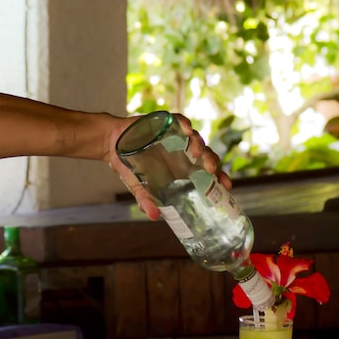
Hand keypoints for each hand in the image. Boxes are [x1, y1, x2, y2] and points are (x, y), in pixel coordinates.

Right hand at [107, 114, 229, 220]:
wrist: (111, 145)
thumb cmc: (129, 166)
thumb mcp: (138, 186)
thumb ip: (146, 200)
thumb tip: (154, 217)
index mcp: (182, 168)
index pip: (207, 172)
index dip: (219, 177)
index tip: (227, 185)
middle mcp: (183, 152)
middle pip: (206, 155)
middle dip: (212, 162)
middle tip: (211, 170)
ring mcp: (176, 137)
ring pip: (195, 138)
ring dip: (199, 144)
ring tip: (197, 153)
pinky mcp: (165, 123)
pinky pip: (179, 121)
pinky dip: (184, 124)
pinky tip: (185, 129)